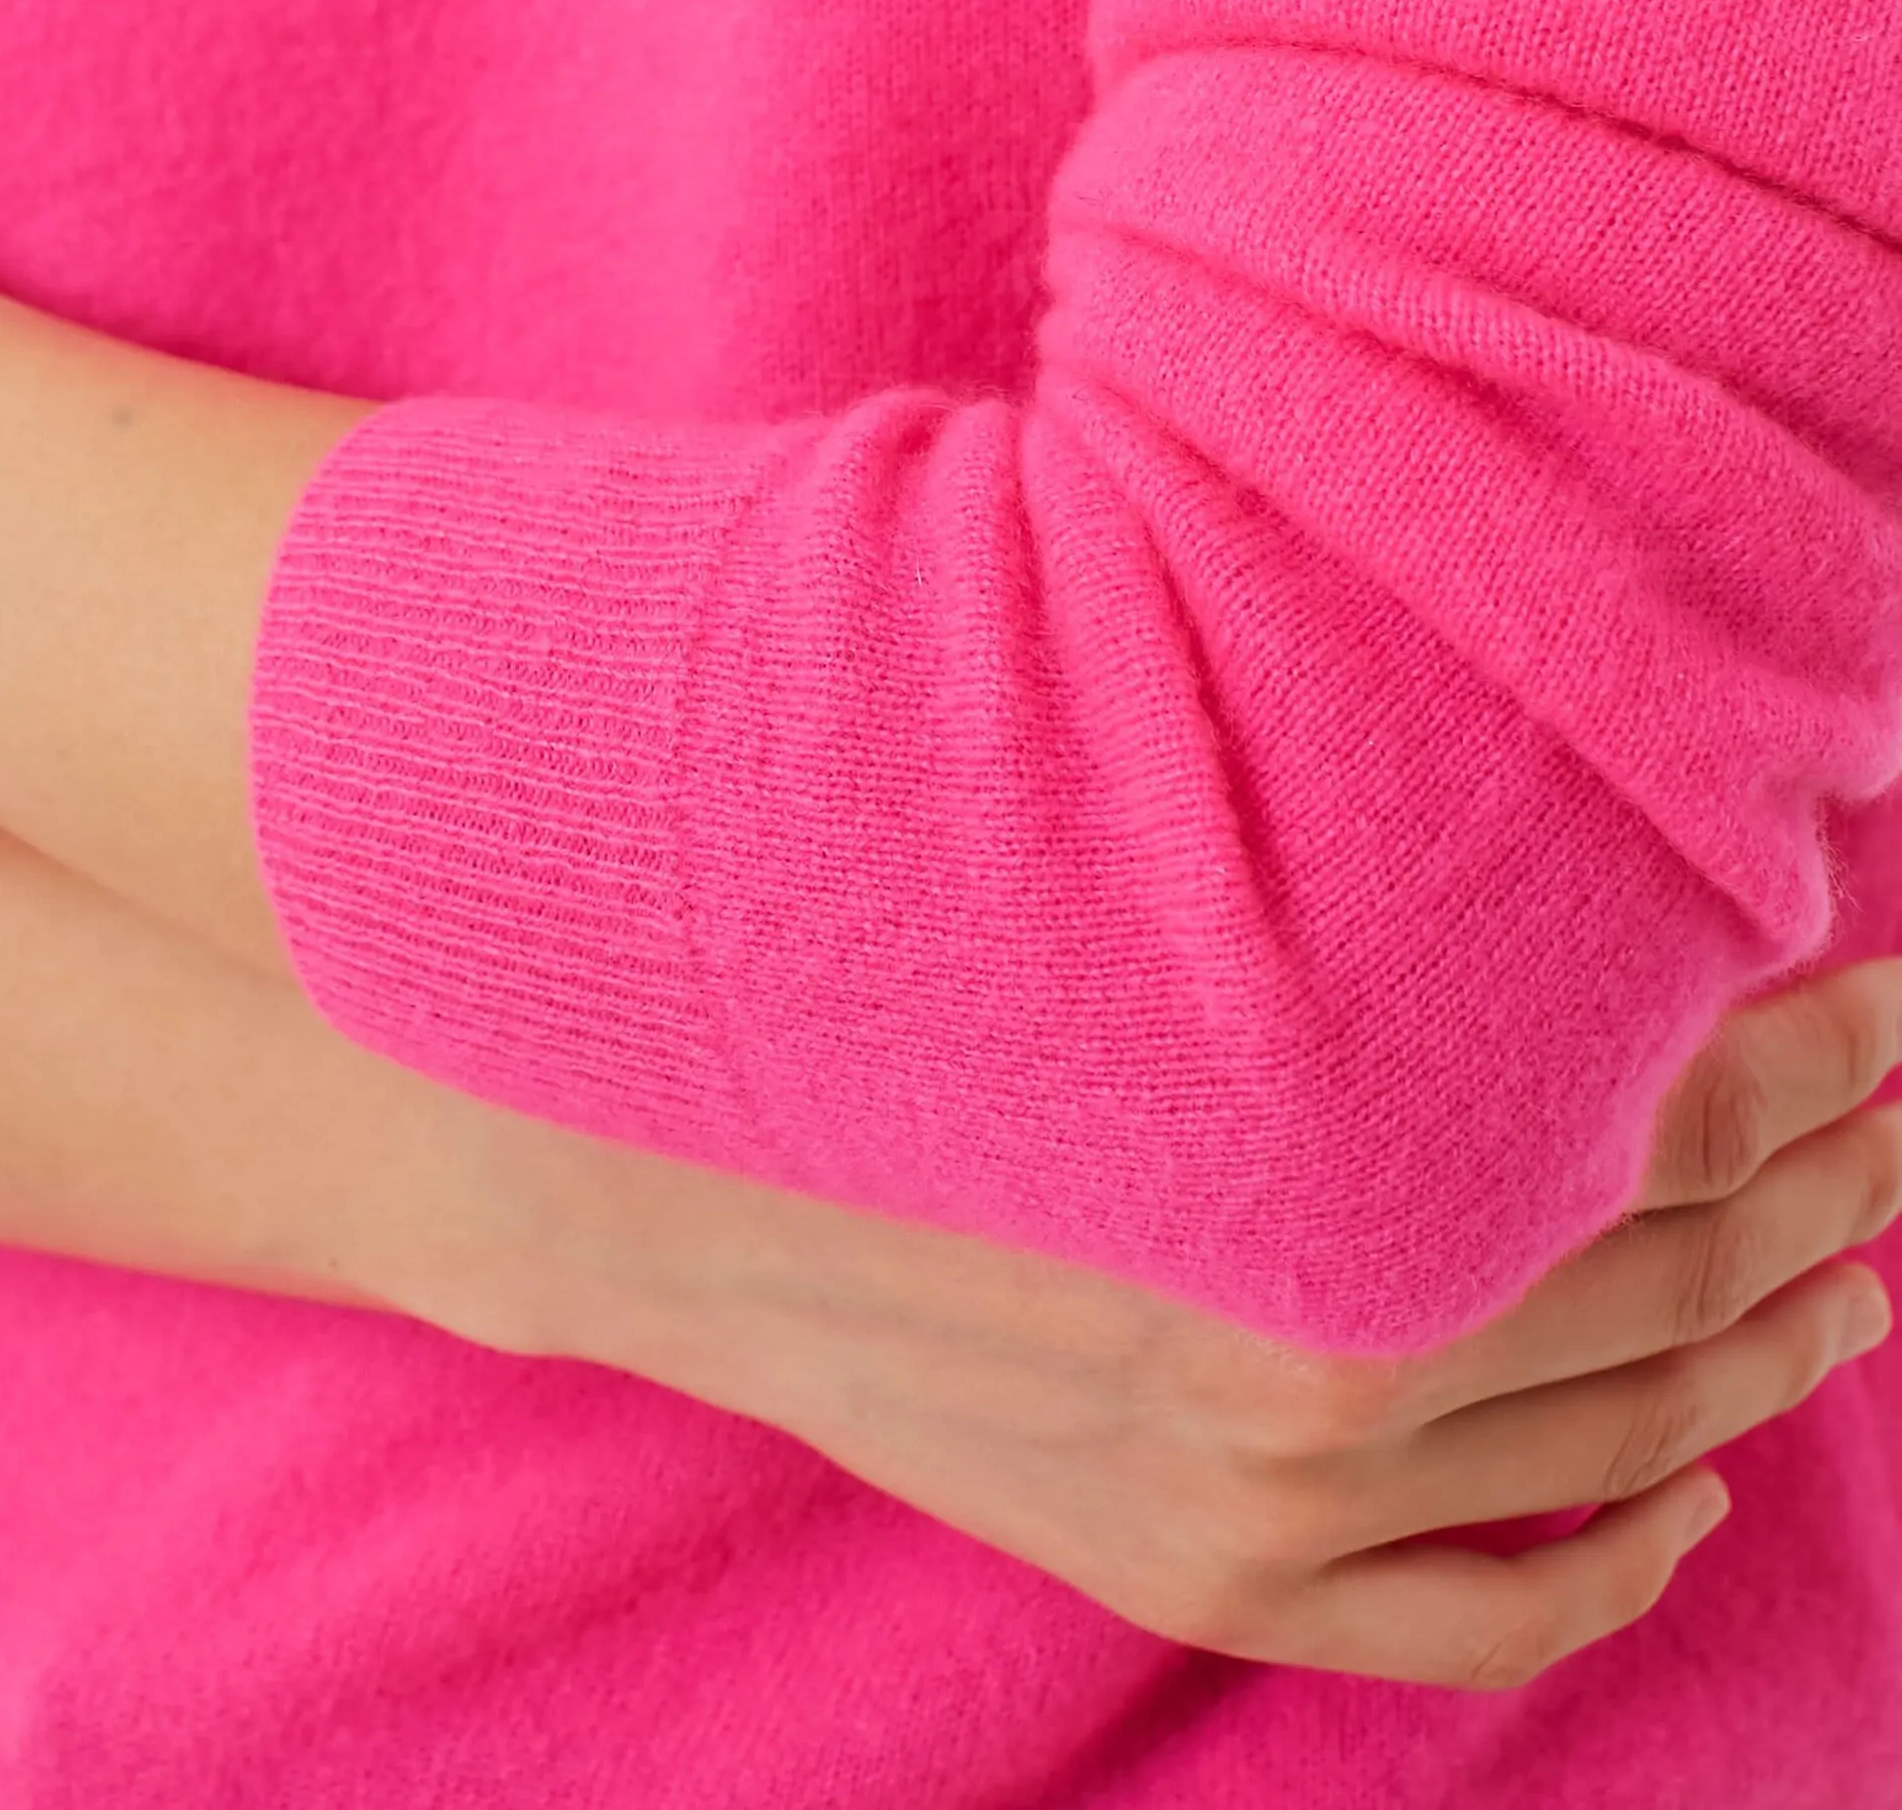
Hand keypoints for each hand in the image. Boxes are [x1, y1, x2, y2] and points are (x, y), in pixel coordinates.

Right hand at [428, 955, 1901, 1692]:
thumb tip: (1582, 802)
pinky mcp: (1191, 1560)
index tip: (1890, 963)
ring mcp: (1265, 1476)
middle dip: (1844, 1161)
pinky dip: (1626, 1545)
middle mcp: (1329, 1326)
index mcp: (1331, 1113)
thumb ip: (1351, 824)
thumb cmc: (883, 902)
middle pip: (1690, 1250)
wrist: (631, 1104)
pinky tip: (1702, 1469)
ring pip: (1629, 1420)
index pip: (1691, 1086)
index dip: (1830, 1031)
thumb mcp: (1117, 814)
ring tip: (1870, 1256)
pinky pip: (1485, 1604)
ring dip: (1778, 1333)